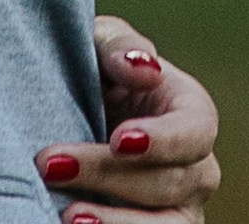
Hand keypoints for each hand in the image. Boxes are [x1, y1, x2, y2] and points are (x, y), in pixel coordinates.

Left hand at [36, 22, 220, 216]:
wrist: (76, 109)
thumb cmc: (98, 69)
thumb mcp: (102, 43)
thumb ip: (120, 47)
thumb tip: (145, 69)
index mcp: (193, 113)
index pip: (195, 131)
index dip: (162, 139)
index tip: (117, 139)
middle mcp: (197, 168)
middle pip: (167, 182)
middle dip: (107, 175)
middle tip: (51, 165)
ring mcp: (180, 209)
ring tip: (70, 216)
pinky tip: (67, 222)